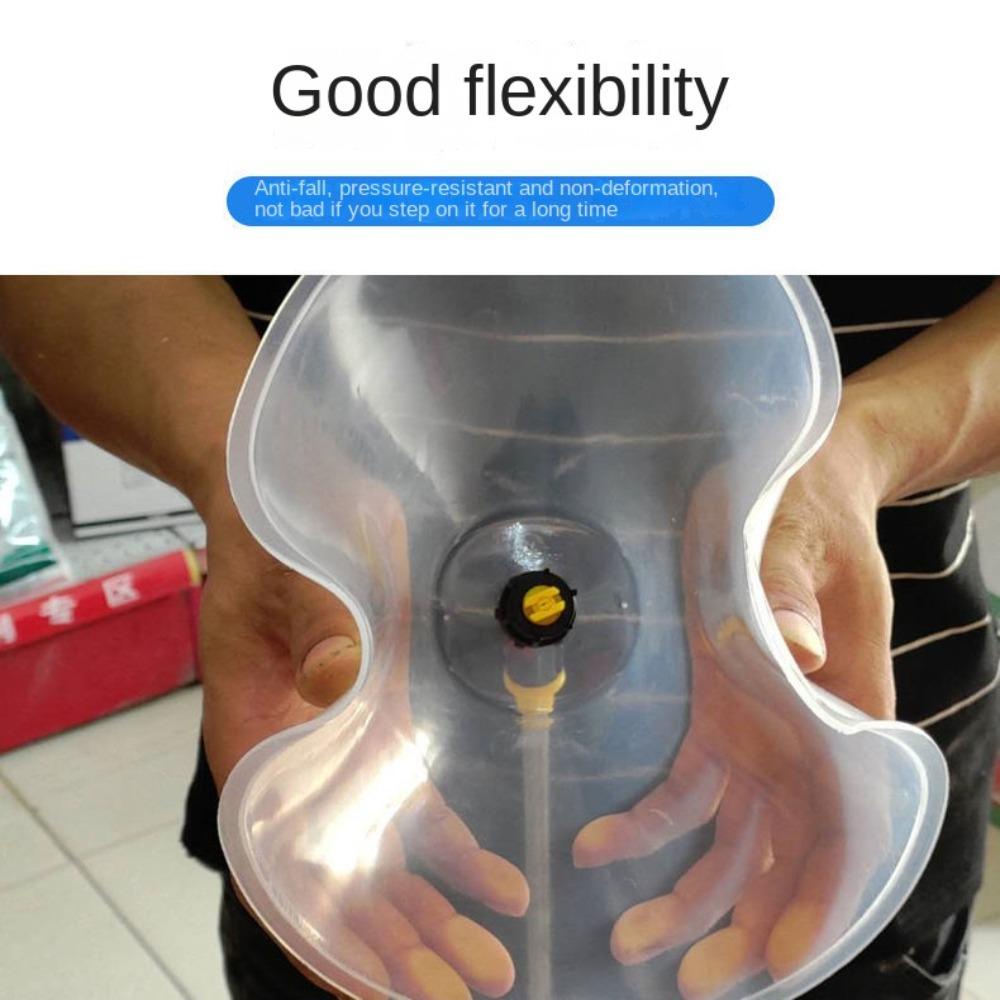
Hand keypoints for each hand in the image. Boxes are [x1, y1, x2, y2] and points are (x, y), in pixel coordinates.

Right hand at [197, 487, 527, 998]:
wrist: (288, 512)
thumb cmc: (274, 544)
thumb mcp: (286, 577)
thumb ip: (314, 627)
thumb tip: (337, 684)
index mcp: (256, 749)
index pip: (282, 868)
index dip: (326, 936)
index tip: (374, 990)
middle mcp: (298, 772)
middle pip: (343, 882)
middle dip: (399, 947)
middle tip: (462, 992)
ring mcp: (343, 759)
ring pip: (384, 862)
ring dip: (431, 920)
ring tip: (489, 967)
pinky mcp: (383, 735)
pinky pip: (418, 812)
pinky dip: (456, 856)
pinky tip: (502, 887)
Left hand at [572, 401, 893, 998]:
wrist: (802, 485)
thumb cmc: (815, 514)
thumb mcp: (810, 545)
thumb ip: (797, 596)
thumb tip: (792, 652)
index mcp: (839, 707)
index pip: (842, 828)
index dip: (816, 900)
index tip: (777, 961)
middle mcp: (799, 736)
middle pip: (782, 854)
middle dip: (739, 924)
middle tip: (686, 977)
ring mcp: (755, 733)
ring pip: (730, 839)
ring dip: (690, 897)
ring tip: (632, 937)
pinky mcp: (716, 716)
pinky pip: (686, 791)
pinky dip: (651, 828)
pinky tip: (603, 845)